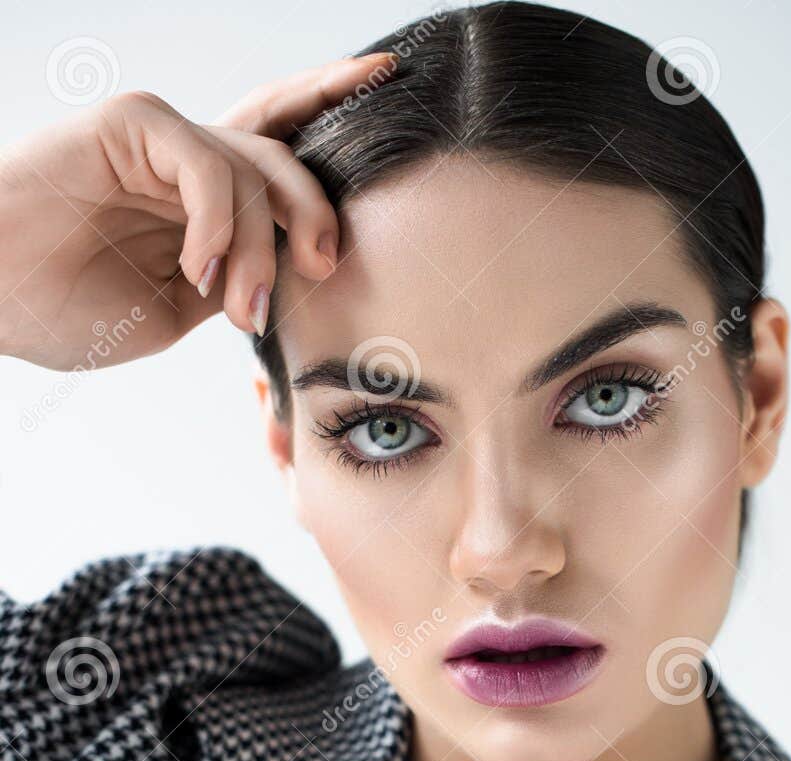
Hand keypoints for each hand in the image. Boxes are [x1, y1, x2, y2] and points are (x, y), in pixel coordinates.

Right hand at [0, 54, 396, 370]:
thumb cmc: (64, 308)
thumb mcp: (174, 312)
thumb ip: (234, 284)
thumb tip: (292, 277)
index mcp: (199, 202)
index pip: (278, 154)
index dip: (330, 106)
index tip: (388, 81)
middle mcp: (185, 159)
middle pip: (283, 156)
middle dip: (317, 210)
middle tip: (322, 266)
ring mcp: (160, 137)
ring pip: (253, 170)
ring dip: (258, 249)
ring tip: (237, 308)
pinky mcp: (132, 124)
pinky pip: (208, 162)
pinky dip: (217, 222)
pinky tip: (198, 268)